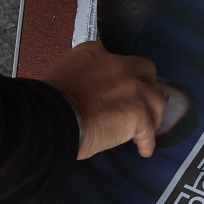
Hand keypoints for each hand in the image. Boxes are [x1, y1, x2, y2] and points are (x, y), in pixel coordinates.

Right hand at [42, 41, 166, 159]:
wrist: (51, 119)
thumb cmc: (47, 103)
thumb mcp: (64, 76)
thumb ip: (82, 79)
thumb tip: (86, 96)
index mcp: (95, 54)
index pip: (117, 61)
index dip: (121, 76)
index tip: (118, 90)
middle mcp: (118, 65)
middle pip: (146, 71)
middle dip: (146, 85)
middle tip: (142, 101)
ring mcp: (132, 88)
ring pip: (156, 99)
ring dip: (153, 114)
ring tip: (147, 129)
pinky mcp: (138, 112)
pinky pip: (149, 130)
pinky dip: (147, 141)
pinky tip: (144, 150)